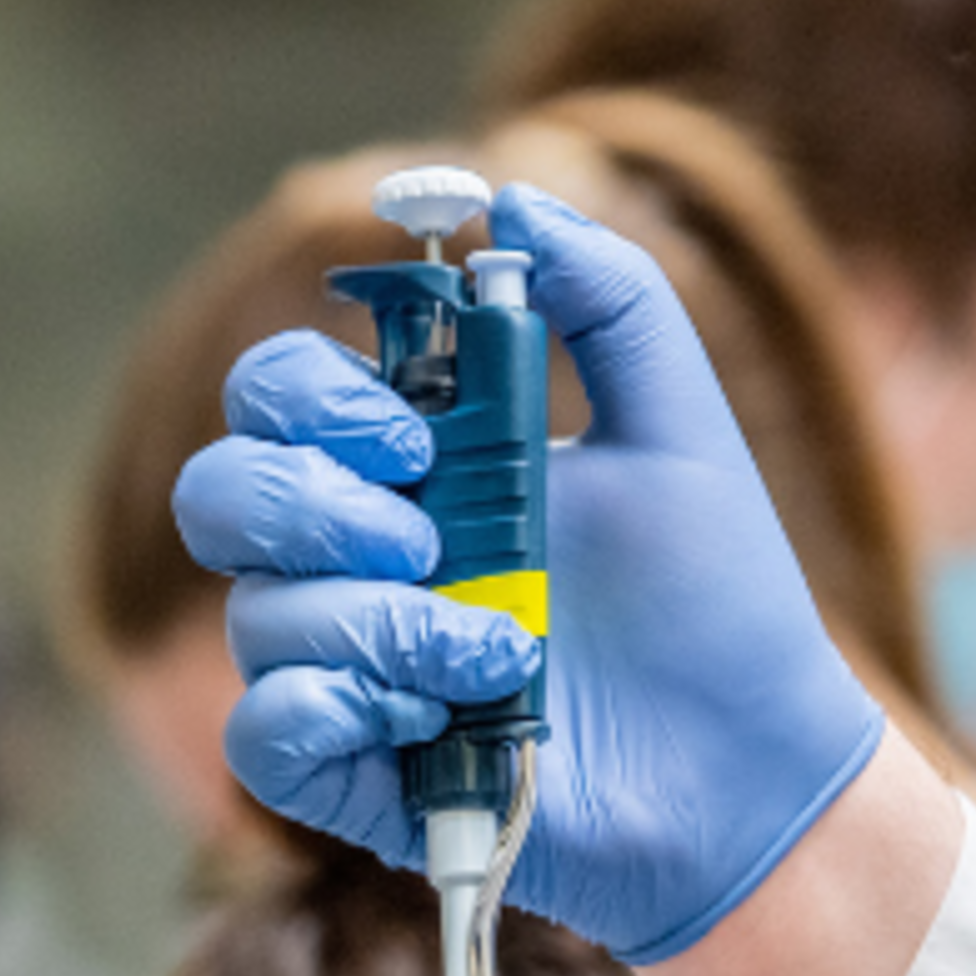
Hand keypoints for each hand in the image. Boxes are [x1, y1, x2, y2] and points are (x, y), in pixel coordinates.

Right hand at [172, 183, 887, 966]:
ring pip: (254, 617)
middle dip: (308, 502)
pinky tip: (429, 715)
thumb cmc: (722, 609)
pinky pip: (265, 734)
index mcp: (421, 473)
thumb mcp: (685, 433)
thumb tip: (509, 198)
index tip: (414, 433)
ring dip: (372, 623)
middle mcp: (367, 566)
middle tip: (429, 540)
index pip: (278, 397)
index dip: (312, 397)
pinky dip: (328, 710)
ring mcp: (357, 673)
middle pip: (221, 494)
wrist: (754, 772)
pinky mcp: (361, 778)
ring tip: (502, 655)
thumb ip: (613, 302)